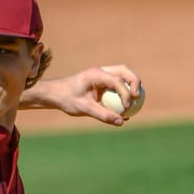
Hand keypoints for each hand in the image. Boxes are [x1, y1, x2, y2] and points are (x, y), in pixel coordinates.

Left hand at [21, 64, 142, 125]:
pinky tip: (126, 108)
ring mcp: (102, 75)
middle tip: (138, 97)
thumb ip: (103, 115)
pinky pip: (117, 85)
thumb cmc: (67, 99)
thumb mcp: (84, 109)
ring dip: (131, 86)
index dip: (125, 93)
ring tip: (135, 102)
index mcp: (95, 74)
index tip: (127, 107)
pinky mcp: (102, 82)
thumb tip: (121, 122)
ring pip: (123, 76)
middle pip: (124, 71)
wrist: (55, 94)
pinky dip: (124, 93)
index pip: (116, 80)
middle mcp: (100, 72)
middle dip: (135, 82)